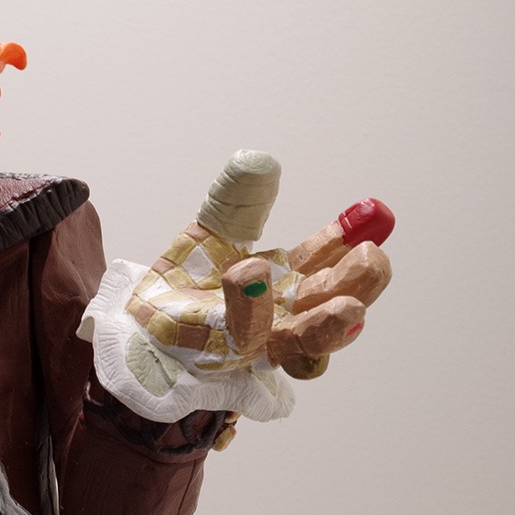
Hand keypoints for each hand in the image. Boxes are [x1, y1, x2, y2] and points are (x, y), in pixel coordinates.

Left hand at [126, 152, 393, 385]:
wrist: (141, 330)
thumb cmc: (183, 289)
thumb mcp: (211, 234)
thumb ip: (237, 201)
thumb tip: (259, 161)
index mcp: (287, 281)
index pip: (328, 259)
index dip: (351, 238)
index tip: (373, 214)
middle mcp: (284, 315)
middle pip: (335, 304)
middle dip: (359, 284)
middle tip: (371, 258)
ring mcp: (262, 341)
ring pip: (307, 338)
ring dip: (328, 323)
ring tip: (348, 307)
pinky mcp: (227, 354)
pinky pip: (246, 334)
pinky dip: (252, 305)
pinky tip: (251, 272)